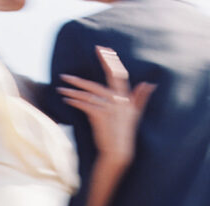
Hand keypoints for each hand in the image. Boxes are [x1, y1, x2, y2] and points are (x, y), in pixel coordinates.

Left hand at [58, 47, 154, 165]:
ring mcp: (109, 108)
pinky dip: (75, 102)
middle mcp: (117, 100)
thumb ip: (141, 98)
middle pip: (95, 85)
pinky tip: (66, 99)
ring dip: (71, 92)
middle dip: (78, 80)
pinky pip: (85, 105)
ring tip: (60, 88)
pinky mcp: (100, 116)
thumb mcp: (136, 114)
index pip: (117, 74)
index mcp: (125, 97)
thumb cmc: (126, 134)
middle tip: (64, 75)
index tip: (102, 49)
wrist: (119, 152)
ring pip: (87, 96)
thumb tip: (148, 84)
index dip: (110, 61)